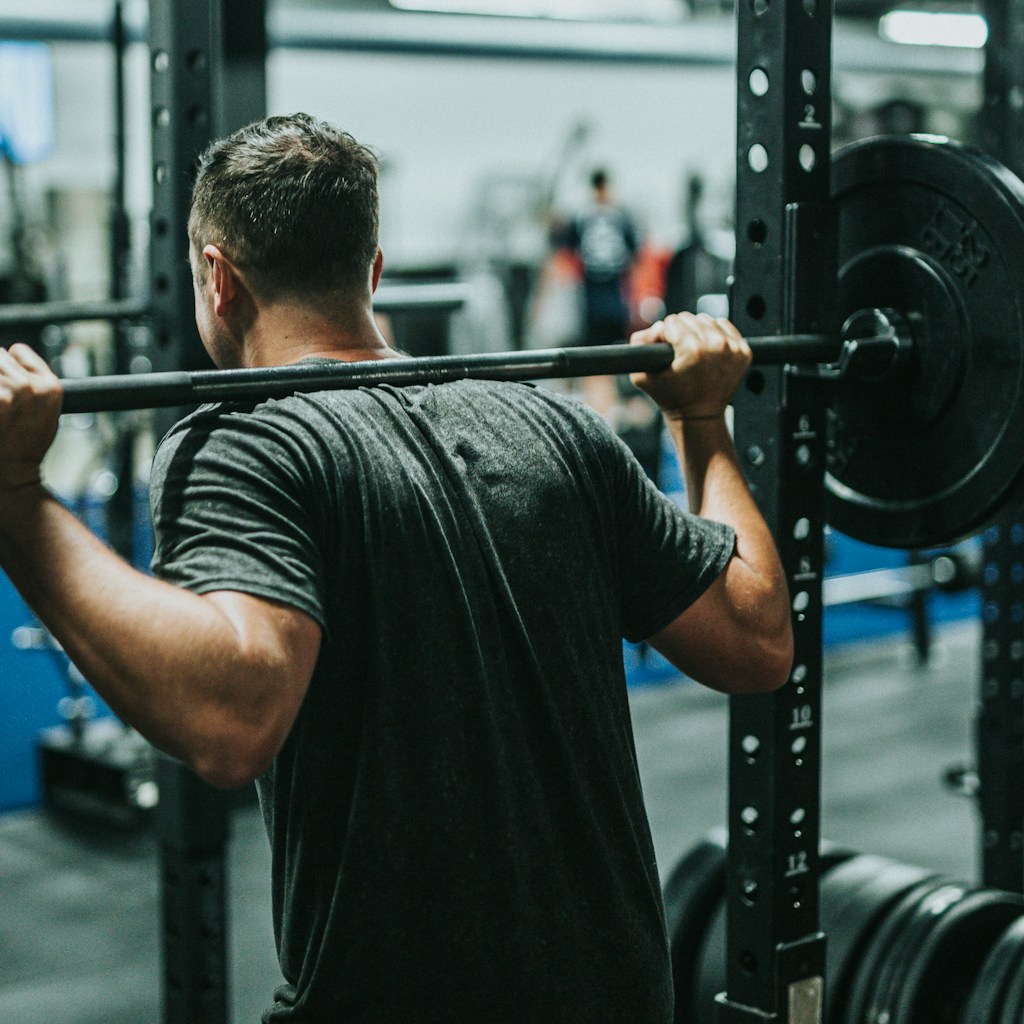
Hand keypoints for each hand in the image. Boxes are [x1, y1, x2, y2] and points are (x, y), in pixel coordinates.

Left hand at [0, 344, 62, 489]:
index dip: (10, 368)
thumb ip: (33, 378)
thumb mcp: (47, 409)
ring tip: (0, 407)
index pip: (18, 352)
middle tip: (3, 404)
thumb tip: (10, 353)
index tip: (10, 391)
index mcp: (50, 386)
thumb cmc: (24, 442)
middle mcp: (30, 386)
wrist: (11, 472)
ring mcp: (8, 393)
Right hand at [629, 312, 751, 420]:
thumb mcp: (642, 376)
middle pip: (689, 318)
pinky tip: (707, 350)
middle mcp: (717, 346)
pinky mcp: (744, 352)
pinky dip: (714, 333)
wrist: (699, 416)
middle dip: (680, 332)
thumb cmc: (670, 398)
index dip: (663, 335)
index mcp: (693, 350)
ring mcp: (733, 349)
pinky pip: (724, 326)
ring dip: (696, 331)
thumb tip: (656, 328)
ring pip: (706, 320)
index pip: (671, 322)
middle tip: (677, 352)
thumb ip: (639, 344)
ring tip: (692, 351)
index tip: (664, 349)